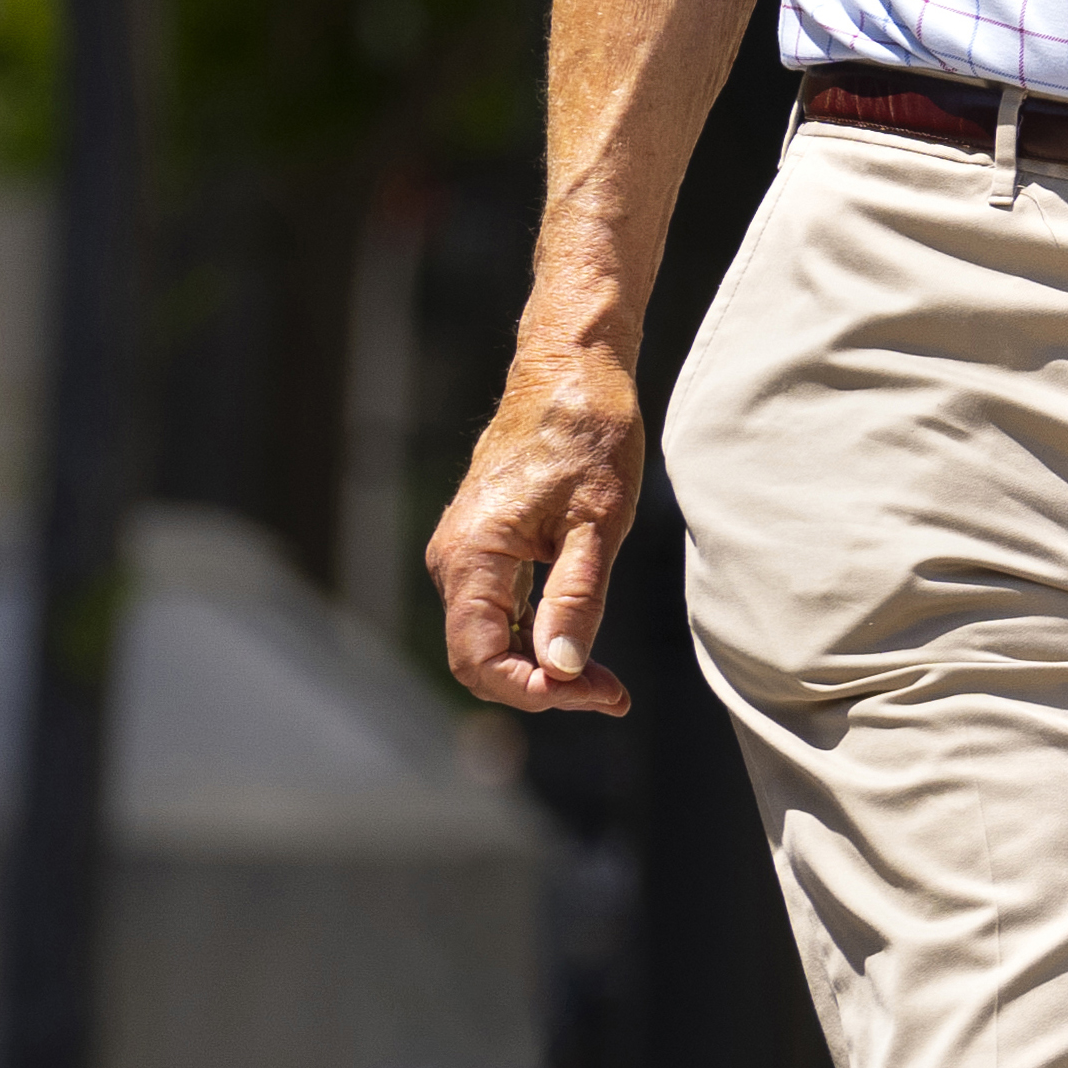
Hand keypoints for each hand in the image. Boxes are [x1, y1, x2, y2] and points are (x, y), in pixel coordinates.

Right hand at [431, 339, 651, 712]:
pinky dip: (538, 640)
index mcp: (472, 555)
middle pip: (480, 659)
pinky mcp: (484, 549)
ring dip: (543, 668)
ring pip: (490, 640)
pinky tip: (581, 649)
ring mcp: (465, 555)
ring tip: (608, 683)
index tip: (596, 693)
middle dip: (544, 687)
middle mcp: (454, 560)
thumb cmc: (588, 434)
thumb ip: (576, 597)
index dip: (535, 691)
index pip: (479, 659)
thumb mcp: (598, 521)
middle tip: (612, 695)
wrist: (570, 373)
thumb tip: (563, 667)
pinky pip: (499, 615)